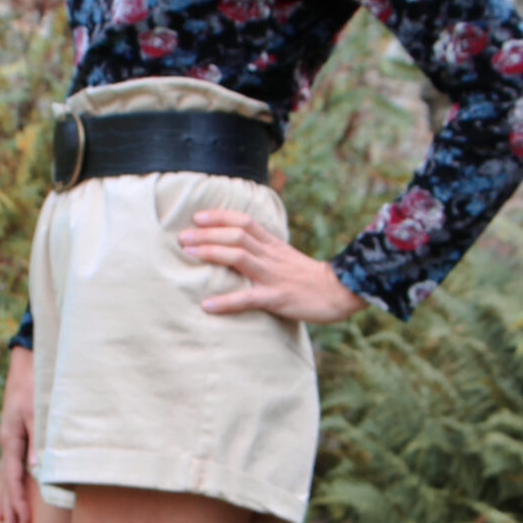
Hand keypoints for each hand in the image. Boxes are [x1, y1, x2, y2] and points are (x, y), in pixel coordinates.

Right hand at [0, 346, 35, 522]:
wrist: (25, 367)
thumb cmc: (34, 387)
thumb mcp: (37, 411)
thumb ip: (38, 440)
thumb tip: (37, 469)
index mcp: (11, 440)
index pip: (13, 478)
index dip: (19, 500)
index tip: (26, 520)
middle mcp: (7, 444)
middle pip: (5, 483)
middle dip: (9, 508)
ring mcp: (9, 443)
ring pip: (3, 478)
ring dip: (4, 500)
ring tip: (1, 522)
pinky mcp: (14, 439)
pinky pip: (8, 469)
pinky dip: (6, 486)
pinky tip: (5, 496)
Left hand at [178, 209, 367, 323]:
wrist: (340, 292)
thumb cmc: (310, 278)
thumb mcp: (286, 258)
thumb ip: (265, 252)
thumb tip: (239, 250)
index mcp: (273, 245)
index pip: (244, 222)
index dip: (220, 217)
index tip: (197, 217)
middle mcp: (271, 256)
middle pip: (236, 236)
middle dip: (207, 234)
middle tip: (182, 237)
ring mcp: (274, 276)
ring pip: (239, 257)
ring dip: (212, 254)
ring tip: (189, 256)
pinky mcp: (278, 298)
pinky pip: (249, 298)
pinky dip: (226, 302)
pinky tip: (208, 305)